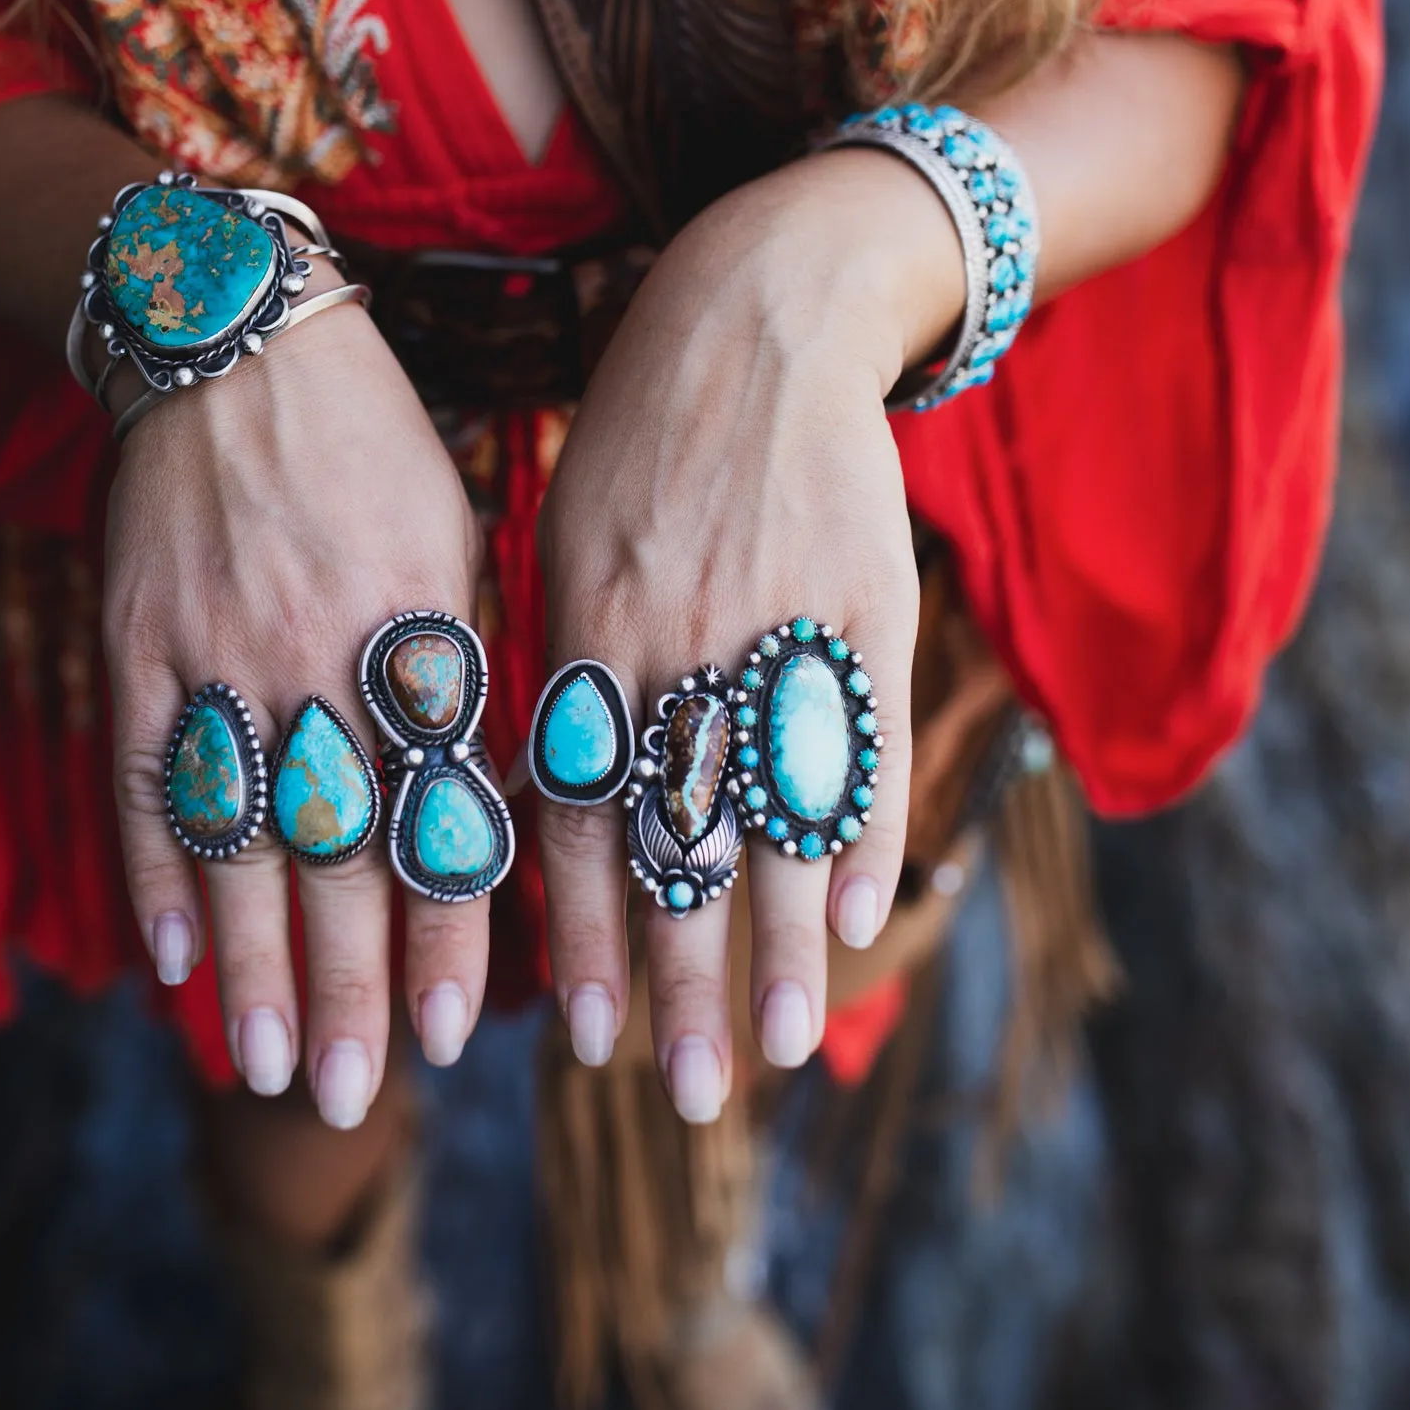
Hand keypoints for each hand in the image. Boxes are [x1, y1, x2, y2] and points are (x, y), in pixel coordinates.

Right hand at [104, 269, 487, 1123]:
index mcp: (417, 629)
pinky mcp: (138, 639)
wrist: (235, 338)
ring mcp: (218, 651)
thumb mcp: (454, 547)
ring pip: (240, 835)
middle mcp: (320, 652)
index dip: (453, 925)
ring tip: (276, 1068)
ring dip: (258, 963)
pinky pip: (149, 776)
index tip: (466, 1031)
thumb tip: (498, 813)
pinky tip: (177, 962)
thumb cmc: (376, 449)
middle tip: (364, 1095)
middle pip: (340, 847)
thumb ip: (469, 678)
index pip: (440, 809)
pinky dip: (160, 872)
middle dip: (356, 982)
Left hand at [535, 151, 962, 1117]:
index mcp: (584, 631)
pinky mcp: (859, 598)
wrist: (759, 313)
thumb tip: (545, 805)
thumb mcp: (568, 541)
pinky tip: (864, 914)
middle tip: (694, 1095)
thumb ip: (561, 670)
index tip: (585, 1043)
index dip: (583, 938)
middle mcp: (672, 643)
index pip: (576, 819)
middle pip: (677, 843)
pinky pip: (857, 734)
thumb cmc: (641, 438)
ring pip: (772, 811)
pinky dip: (862, 827)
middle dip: (683, 980)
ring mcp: (773, 624)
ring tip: (789, 1047)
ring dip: (781, 942)